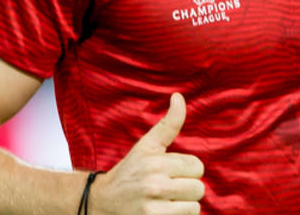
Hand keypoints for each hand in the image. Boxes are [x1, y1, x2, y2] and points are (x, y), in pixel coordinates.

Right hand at [91, 92, 204, 213]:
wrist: (101, 201)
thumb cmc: (130, 170)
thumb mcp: (146, 145)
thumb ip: (168, 123)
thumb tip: (178, 96)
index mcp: (155, 161)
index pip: (197, 166)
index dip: (188, 170)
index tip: (172, 171)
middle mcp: (153, 183)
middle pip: (198, 188)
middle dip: (187, 188)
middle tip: (169, 187)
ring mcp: (152, 206)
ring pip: (194, 206)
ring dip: (184, 204)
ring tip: (167, 200)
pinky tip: (165, 210)